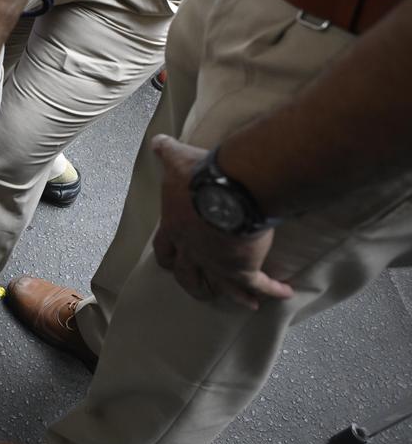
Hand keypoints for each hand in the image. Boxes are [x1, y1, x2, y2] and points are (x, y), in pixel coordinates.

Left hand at [150, 134, 294, 309]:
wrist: (227, 189)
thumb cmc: (199, 174)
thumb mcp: (177, 160)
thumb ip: (167, 153)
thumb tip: (157, 141)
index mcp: (174, 226)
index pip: (164, 249)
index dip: (168, 257)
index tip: (169, 264)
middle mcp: (191, 250)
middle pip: (187, 275)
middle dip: (194, 284)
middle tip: (202, 291)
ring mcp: (215, 262)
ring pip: (221, 286)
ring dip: (233, 295)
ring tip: (245, 302)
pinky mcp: (242, 268)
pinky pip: (258, 284)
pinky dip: (272, 289)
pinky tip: (285, 292)